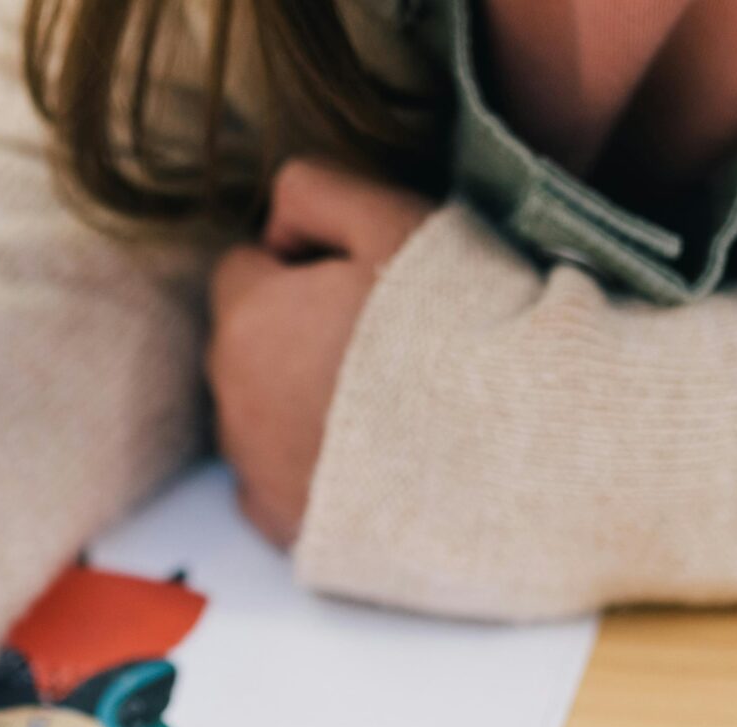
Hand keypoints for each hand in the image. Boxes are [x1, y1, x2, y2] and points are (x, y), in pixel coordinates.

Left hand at [210, 157, 433, 546]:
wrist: (504, 452)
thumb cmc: (455, 324)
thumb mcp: (393, 220)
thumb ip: (316, 192)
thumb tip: (276, 220)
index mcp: (247, 319)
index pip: (244, 269)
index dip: (302, 267)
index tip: (362, 283)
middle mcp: (231, 400)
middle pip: (247, 345)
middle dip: (294, 334)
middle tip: (386, 343)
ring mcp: (253, 470)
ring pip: (258, 415)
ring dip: (298, 402)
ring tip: (389, 404)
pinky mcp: (282, 525)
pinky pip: (272, 484)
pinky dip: (308, 469)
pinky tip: (370, 461)